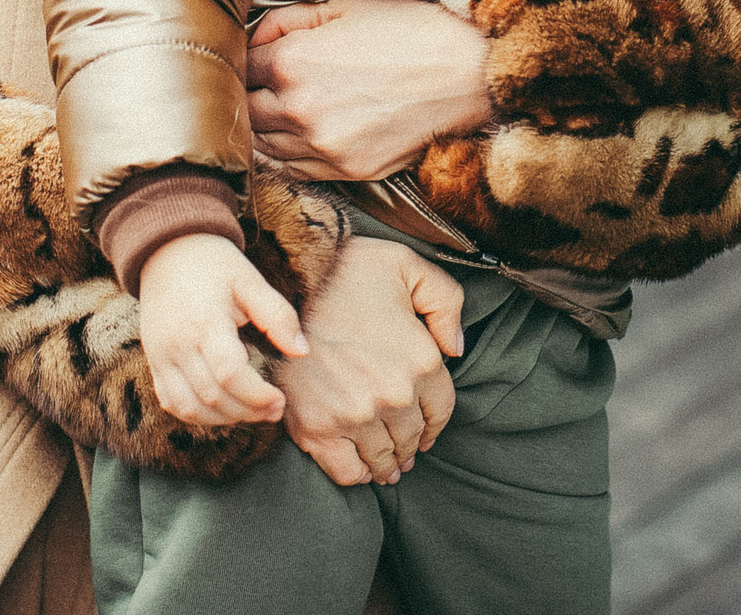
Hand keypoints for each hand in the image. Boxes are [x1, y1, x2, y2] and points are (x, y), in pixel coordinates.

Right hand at [135, 233, 309, 426]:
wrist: (167, 249)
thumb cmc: (213, 264)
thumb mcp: (250, 280)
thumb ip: (277, 315)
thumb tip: (302, 351)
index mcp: (204, 321)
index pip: (229, 373)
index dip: (257, 395)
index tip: (280, 399)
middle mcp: (177, 344)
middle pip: (212, 396)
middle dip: (248, 411)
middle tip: (275, 409)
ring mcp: (161, 355)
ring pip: (189, 407)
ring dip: (223, 419)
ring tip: (252, 412)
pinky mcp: (154, 361)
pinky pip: (171, 402)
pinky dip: (196, 414)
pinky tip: (222, 410)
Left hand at [247, 0, 492, 180]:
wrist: (468, 73)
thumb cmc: (410, 32)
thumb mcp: (344, 7)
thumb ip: (287, 20)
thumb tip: (253, 37)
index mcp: (293, 62)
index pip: (241, 66)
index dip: (245, 59)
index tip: (254, 58)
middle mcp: (299, 109)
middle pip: (244, 111)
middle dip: (249, 96)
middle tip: (260, 86)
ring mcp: (322, 146)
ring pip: (263, 146)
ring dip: (264, 129)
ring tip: (277, 112)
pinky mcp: (346, 170)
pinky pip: (293, 170)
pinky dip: (287, 156)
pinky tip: (297, 138)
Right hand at [273, 237, 464, 487]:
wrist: (285, 278)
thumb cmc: (345, 269)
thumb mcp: (408, 266)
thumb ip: (445, 302)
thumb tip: (455, 348)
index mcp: (421, 360)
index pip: (441, 411)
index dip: (434, 423)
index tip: (425, 428)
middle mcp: (393, 395)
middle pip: (412, 438)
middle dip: (410, 444)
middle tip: (404, 451)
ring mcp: (355, 415)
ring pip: (383, 458)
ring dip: (387, 464)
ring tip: (386, 467)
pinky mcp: (316, 427)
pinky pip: (346, 471)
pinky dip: (357, 474)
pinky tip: (360, 468)